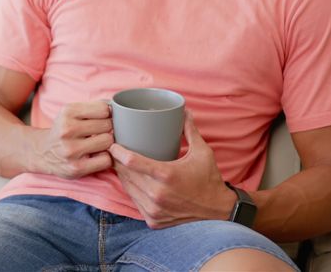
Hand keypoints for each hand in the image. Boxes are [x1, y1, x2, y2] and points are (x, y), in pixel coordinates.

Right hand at [32, 101, 113, 178]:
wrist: (42, 153)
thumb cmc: (64, 131)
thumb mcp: (71, 113)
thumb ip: (93, 108)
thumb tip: (119, 107)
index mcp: (67, 112)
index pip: (104, 109)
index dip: (107, 115)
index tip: (103, 120)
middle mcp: (67, 129)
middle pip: (107, 126)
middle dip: (107, 130)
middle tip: (100, 134)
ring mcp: (71, 150)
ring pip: (108, 142)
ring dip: (107, 144)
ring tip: (98, 145)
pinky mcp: (76, 168)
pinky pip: (106, 160)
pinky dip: (105, 158)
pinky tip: (96, 156)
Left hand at [109, 110, 235, 228]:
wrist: (218, 211)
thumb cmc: (209, 179)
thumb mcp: (202, 152)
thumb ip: (190, 130)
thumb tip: (184, 110)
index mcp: (166, 175)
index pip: (131, 161)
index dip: (118, 151)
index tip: (112, 144)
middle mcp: (157, 194)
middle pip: (126, 174)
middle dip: (117, 162)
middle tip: (115, 151)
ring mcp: (154, 209)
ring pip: (128, 188)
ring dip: (122, 176)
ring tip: (120, 164)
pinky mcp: (153, 220)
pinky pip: (135, 202)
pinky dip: (132, 191)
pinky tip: (131, 181)